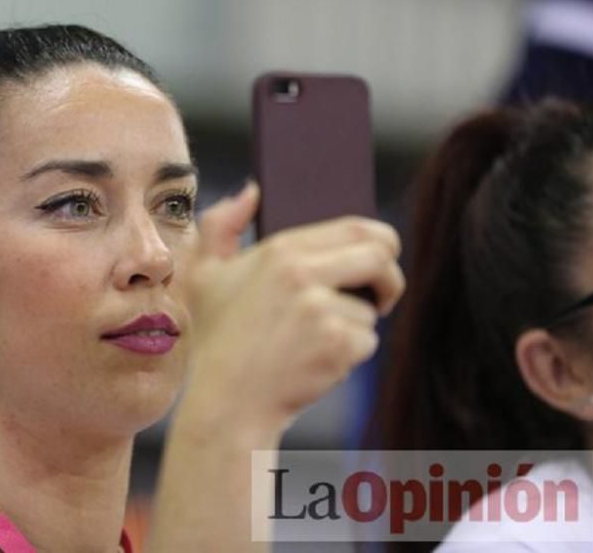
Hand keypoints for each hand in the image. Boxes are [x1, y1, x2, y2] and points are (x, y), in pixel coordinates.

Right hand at [179, 181, 404, 438]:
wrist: (226, 403)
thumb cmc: (218, 339)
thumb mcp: (203, 275)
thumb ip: (221, 225)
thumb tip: (252, 190)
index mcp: (279, 249)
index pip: (358, 227)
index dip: (379, 244)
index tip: (376, 262)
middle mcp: (302, 273)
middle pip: (381, 255)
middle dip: (389, 278)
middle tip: (380, 297)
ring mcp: (321, 309)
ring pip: (371, 307)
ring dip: (355, 326)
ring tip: (313, 341)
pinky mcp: (337, 344)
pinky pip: (367, 341)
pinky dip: (350, 355)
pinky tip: (315, 362)